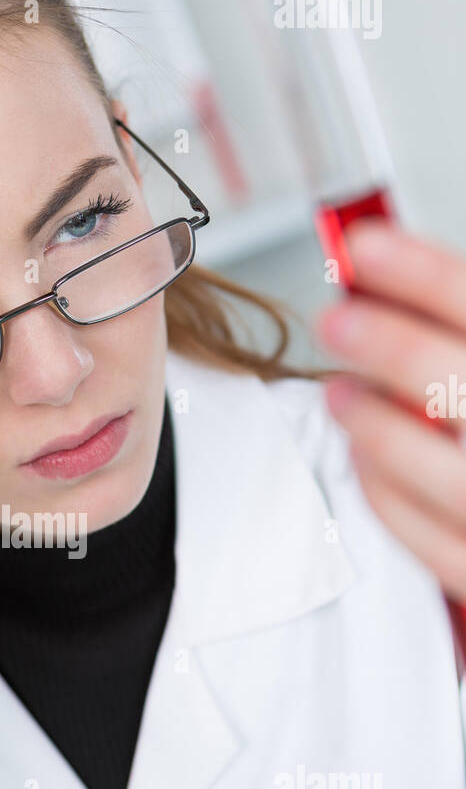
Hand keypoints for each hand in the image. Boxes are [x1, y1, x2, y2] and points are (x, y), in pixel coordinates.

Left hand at [315, 221, 465, 603]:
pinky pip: (429, 541)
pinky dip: (385, 492)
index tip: (362, 247)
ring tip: (340, 392)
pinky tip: (362, 455)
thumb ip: (460, 338)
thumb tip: (392, 288)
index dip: (423, 271)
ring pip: (443, 471)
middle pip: (460, 385)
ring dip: (376, 425)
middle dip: (390, 346)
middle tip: (335, 320)